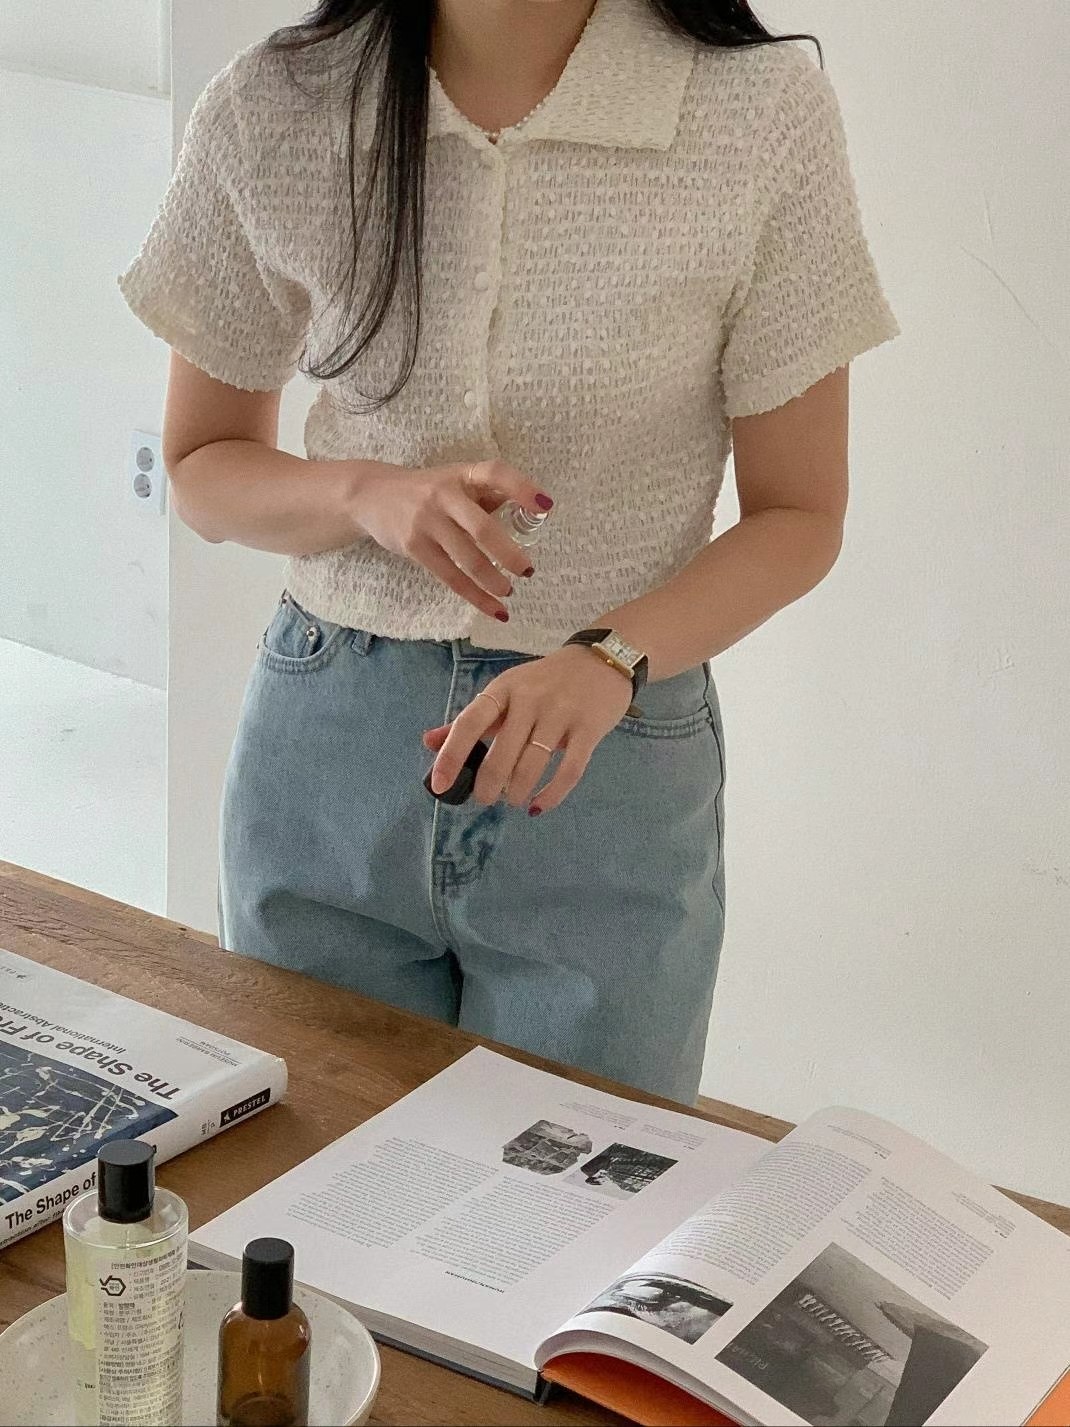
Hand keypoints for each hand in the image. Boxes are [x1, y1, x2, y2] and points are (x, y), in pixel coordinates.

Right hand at [351, 458, 552, 620]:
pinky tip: (495, 609)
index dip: (522, 489)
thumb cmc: (426, 490)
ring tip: (509, 591)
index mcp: (462, 474)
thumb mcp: (456, 481)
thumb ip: (487, 494)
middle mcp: (444, 495)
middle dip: (509, 554)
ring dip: (493, 581)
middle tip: (527, 570)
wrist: (371, 496)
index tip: (546, 507)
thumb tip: (529, 511)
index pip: (495, 474)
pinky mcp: (414, 547)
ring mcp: (427, 522)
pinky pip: (451, 577)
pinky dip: (476, 596)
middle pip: (482, 528)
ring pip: (467, 559)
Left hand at [423, 647, 633, 813]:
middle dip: (488, 787)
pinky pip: (569, 770)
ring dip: (517, 792)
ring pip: (532, 765)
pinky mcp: (589, 728)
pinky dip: (551, 794)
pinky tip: (538, 806)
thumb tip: (428, 742)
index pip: (469, 724)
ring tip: (513, 799)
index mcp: (503, 689)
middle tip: (486, 799)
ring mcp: (561, 713)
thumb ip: (471, 720)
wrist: (602, 659)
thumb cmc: (547, 681)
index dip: (451, 756)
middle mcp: (529, 699)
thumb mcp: (506, 691)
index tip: (440, 786)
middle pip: (501, 754)